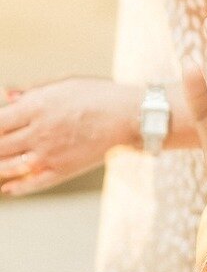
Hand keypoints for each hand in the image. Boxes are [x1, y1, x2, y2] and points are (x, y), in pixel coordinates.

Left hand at [0, 77, 136, 195]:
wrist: (130, 117)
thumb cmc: (100, 95)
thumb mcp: (65, 83)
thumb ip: (32, 90)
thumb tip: (7, 95)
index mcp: (37, 107)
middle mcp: (39, 132)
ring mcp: (49, 154)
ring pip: (9, 166)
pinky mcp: (62, 170)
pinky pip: (33, 183)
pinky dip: (17, 188)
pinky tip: (8, 188)